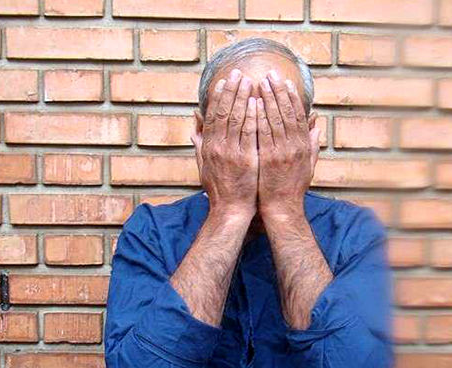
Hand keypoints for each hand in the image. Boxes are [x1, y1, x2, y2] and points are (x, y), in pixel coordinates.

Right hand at [192, 69, 258, 219]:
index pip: (213, 115)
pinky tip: (257, 102)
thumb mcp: (204, 166)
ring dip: (243, 97)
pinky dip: (252, 116)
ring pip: (236, 119)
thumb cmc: (219, 189)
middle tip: (239, 72)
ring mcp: (231, 152)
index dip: (218, 96)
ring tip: (250, 80)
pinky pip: (249, 133)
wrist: (230, 210)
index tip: (224, 80)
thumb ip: (199, 145)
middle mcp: (217, 146)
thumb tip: (194, 127)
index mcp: (208, 146)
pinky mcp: (246, 159)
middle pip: (224, 112)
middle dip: (232, 90)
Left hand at [256, 70, 320, 219]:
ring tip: (259, 82)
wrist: (281, 208)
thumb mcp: (308, 165)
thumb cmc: (292, 187)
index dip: (291, 96)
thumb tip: (317, 125)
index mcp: (303, 145)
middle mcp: (294, 146)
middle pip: (286, 112)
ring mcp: (281, 152)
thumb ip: (313, 144)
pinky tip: (252, 104)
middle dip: (277, 91)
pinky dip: (258, 117)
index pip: (298, 115)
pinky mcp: (267, 159)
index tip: (284, 81)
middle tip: (270, 73)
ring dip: (267, 99)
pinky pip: (262, 133)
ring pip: (274, 119)